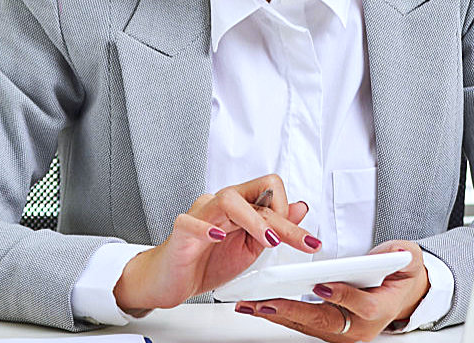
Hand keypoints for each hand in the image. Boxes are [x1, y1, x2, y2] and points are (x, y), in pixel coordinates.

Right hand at [113, 174, 321, 314]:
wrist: (170, 280)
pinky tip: (219, 237)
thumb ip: (273, 228)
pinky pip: (191, 222)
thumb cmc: (206, 262)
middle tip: (302, 242)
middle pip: (255, 195)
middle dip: (283, 220)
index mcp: (238, 208)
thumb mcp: (250, 248)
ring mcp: (200, 216)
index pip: (269, 192)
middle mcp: (220, 205)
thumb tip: (300, 207)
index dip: (287, 211)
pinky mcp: (181, 233)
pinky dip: (207, 228)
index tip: (301, 238)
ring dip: (253, 219)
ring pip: (228, 199)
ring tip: (267, 240)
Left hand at [238, 240, 430, 341]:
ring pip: (308, 325)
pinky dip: (282, 315)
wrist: (404, 296)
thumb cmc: (402, 276)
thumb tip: (391, 254)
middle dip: (292, 311)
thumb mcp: (409, 259)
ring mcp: (345, 334)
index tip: (321, 286)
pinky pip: (304, 324)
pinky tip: (261, 307)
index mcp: (381, 309)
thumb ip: (400, 254)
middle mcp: (360, 328)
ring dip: (279, 315)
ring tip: (252, 305)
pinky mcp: (331, 332)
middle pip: (324, 321)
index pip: (361, 305)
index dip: (342, 296)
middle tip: (265, 302)